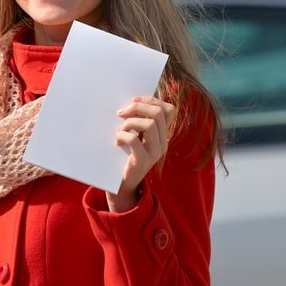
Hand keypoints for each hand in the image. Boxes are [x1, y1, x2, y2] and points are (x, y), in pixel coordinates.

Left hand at [107, 94, 175, 211]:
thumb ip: (138, 121)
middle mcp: (163, 143)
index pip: (169, 109)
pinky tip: (117, 141)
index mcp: (163, 134)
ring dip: (129, 122)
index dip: (151, 100)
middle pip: (158, 113)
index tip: (133, 100)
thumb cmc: (124, 155)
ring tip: (119, 131)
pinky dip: (122, 135)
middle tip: (121, 113)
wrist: (121, 185)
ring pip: (149, 124)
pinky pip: (134, 140)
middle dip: (137, 107)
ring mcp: (155, 153)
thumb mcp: (135, 135)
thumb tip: (131, 101)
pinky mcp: (143, 162)